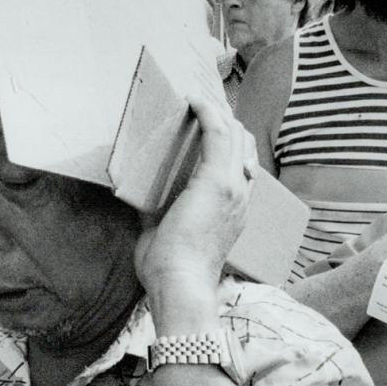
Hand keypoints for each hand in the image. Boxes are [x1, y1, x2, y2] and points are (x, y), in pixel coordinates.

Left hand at [134, 95, 254, 299]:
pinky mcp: (217, 180)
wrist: (181, 284)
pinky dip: (206, 113)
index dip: (229, 144)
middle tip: (199, 108)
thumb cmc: (171, 271)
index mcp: (233, 211)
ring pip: (235, 134)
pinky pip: (218, 133)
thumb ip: (160, 216)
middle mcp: (240, 196)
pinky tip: (193, 101)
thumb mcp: (165, 236)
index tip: (207, 128)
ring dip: (215, 113)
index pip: (241, 167)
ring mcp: (232, 187)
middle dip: (224, 122)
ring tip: (195, 100)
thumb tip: (143, 204)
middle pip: (243, 145)